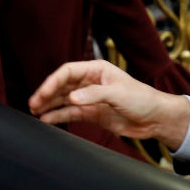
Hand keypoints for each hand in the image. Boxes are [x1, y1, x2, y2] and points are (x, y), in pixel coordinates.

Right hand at [29, 60, 189, 150]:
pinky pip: (71, 113)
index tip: (42, 93)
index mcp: (97, 70)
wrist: (156, 118)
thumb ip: (94, 95)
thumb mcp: (119, 94)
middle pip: (63, 85)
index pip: (68, 72)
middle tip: (33, 104)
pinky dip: (59, 115)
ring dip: (50, 105)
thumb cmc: (143, 99)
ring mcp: (91, 98)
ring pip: (64, 100)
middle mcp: (91, 82)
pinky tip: (47, 119)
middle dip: (47, 93)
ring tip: (35, 112)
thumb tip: (72, 98)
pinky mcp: (93, 113)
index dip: (52, 81)